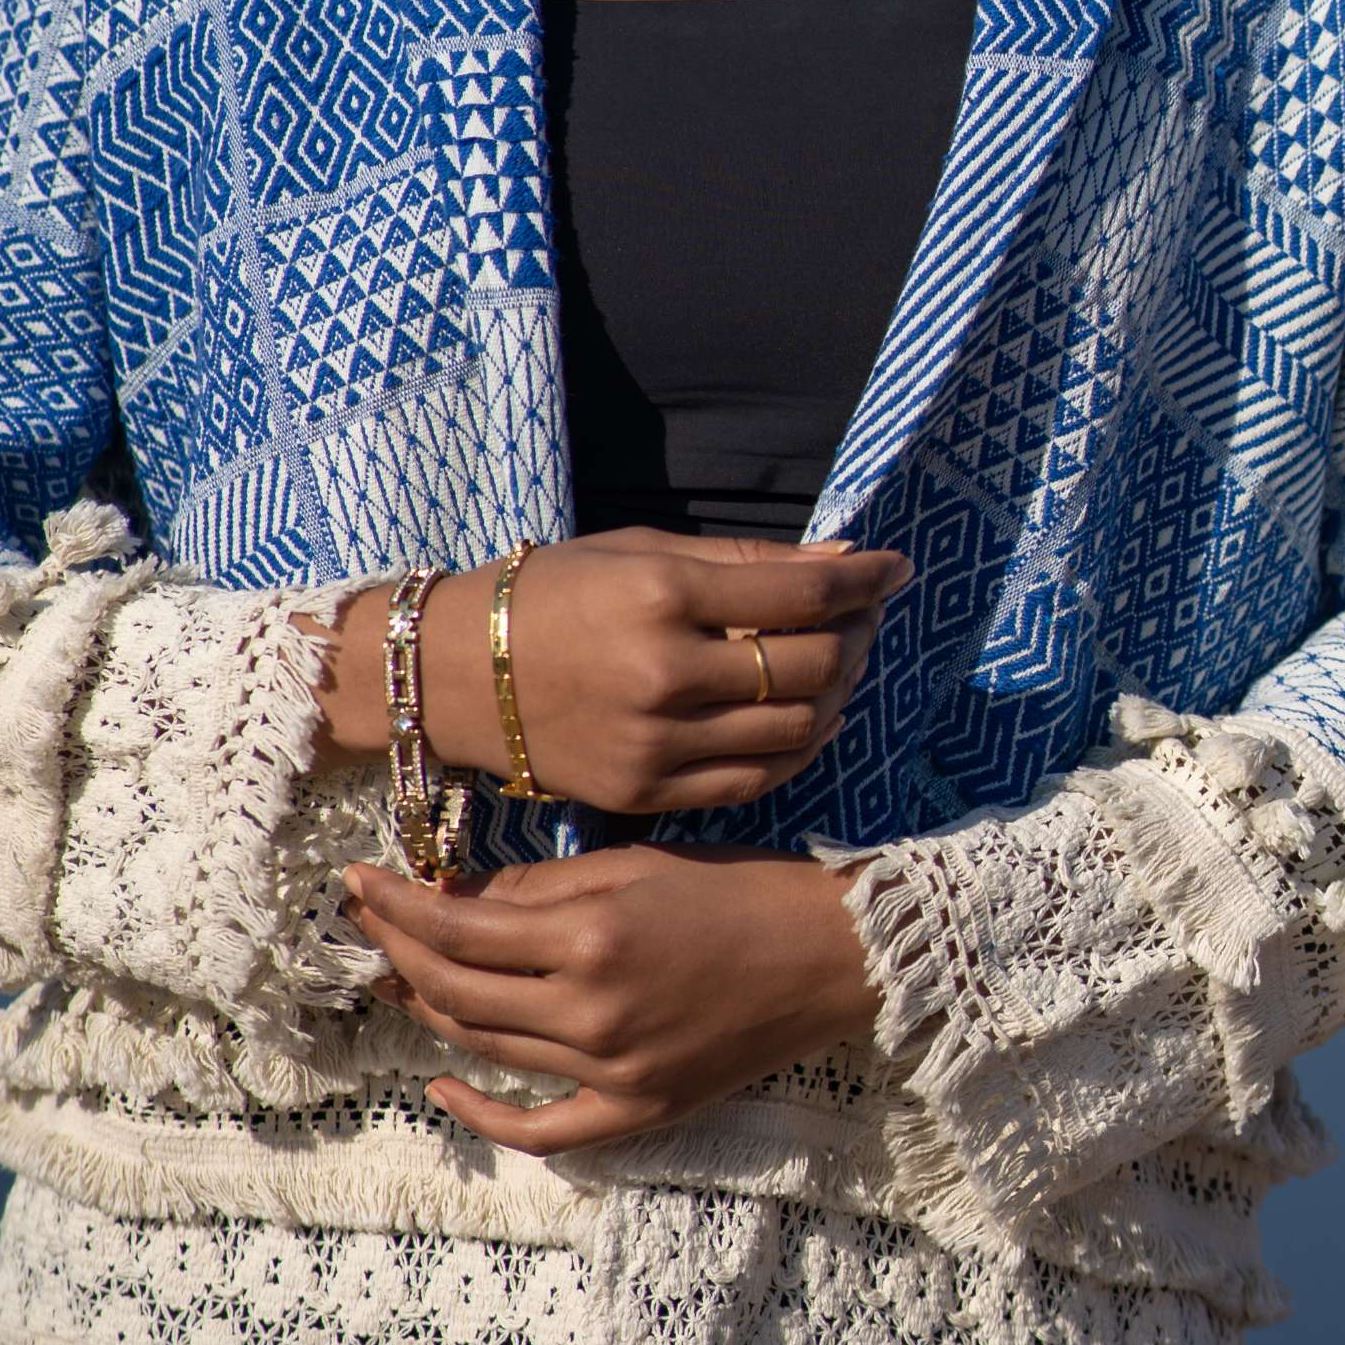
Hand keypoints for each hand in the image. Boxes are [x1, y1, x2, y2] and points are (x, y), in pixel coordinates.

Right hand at [320, 528, 908, 818]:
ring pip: (795, 731)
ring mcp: (656, 743)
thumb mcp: (642, 550)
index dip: (863, 580)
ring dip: (837, 694)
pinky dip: (797, 750)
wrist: (452, 675)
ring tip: (837, 664)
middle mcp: (664, 674)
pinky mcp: (647, 793)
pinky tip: (804, 719)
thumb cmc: (550, 595)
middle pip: (809, 666)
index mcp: (662, 596)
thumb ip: (747, 560)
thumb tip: (846, 557)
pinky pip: (755, 780)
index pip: (800, 595)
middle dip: (857, 636)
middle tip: (864, 617)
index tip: (892, 567)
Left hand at [343, 844, 879, 1152]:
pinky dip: (484, 1113)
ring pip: (487, 1048)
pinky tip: (441, 1083)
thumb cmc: (738, 890)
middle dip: (399, 953)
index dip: (397, 906)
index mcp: (590, 937)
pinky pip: (542, 1131)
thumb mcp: (633, 865)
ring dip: (429, 1011)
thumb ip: (539, 888)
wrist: (831, 956)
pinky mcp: (638, 1111)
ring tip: (398, 975)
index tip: (359, 884)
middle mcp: (592, 1012)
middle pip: (457, 992)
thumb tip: (451, 897)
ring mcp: (613, 1072)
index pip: (457, 928)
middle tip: (369, 923)